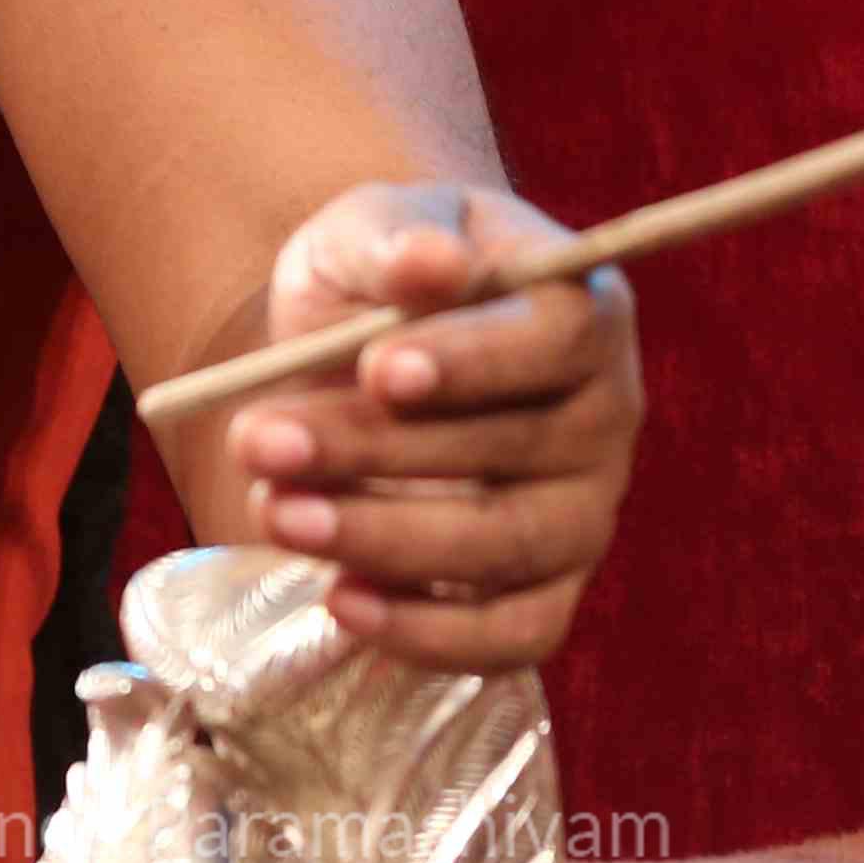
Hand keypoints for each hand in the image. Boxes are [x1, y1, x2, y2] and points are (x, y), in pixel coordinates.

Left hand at [227, 178, 639, 671]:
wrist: (357, 348)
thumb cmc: (379, 275)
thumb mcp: (370, 227)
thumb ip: (397, 240)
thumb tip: (426, 261)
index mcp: (580, 311)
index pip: (556, 338)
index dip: (474, 360)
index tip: (378, 371)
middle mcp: (601, 417)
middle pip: (516, 449)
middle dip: (376, 450)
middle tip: (262, 441)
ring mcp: (582, 510)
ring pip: (510, 545)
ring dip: (386, 538)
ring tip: (277, 513)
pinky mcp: (546, 588)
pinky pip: (518, 634)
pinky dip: (435, 634)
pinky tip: (343, 602)